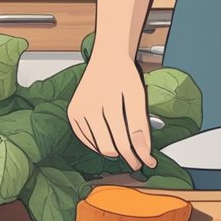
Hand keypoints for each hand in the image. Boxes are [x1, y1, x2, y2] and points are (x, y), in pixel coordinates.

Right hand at [67, 53, 156, 170]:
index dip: (138, 154)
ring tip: (125, 147)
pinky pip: (85, 139)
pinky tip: (109, 141)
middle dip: (125, 156)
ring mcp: (78, 111)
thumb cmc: (123, 74)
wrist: (106, 58)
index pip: (125, 140)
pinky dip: (98, 144)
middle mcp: (89, 108)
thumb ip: (140, 123)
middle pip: (109, 147)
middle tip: (136, 160)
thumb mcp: (138, 95)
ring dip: (112, 150)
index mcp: (108, 103)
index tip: (148, 162)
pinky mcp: (72, 114)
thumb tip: (144, 150)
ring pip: (97, 146)